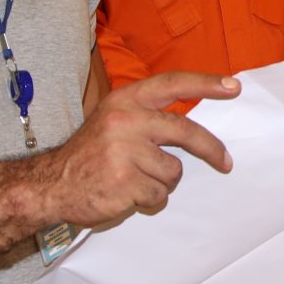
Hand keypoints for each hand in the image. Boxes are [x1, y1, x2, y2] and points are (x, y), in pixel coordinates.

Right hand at [44, 71, 237, 226]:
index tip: (233, 86)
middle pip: (185, 131)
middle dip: (211, 149)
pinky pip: (159, 194)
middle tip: (226, 162)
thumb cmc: (89, 155)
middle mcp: (125, 120)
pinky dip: (149, 199)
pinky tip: (126, 193)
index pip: (172, 84)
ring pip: (172, 171)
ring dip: (162, 182)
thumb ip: (147, 117)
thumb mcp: (112, 121)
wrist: (50, 185)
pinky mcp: (125, 182)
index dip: (205, 84)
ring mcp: (124, 152)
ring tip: (135, 180)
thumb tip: (192, 125)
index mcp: (124, 101)